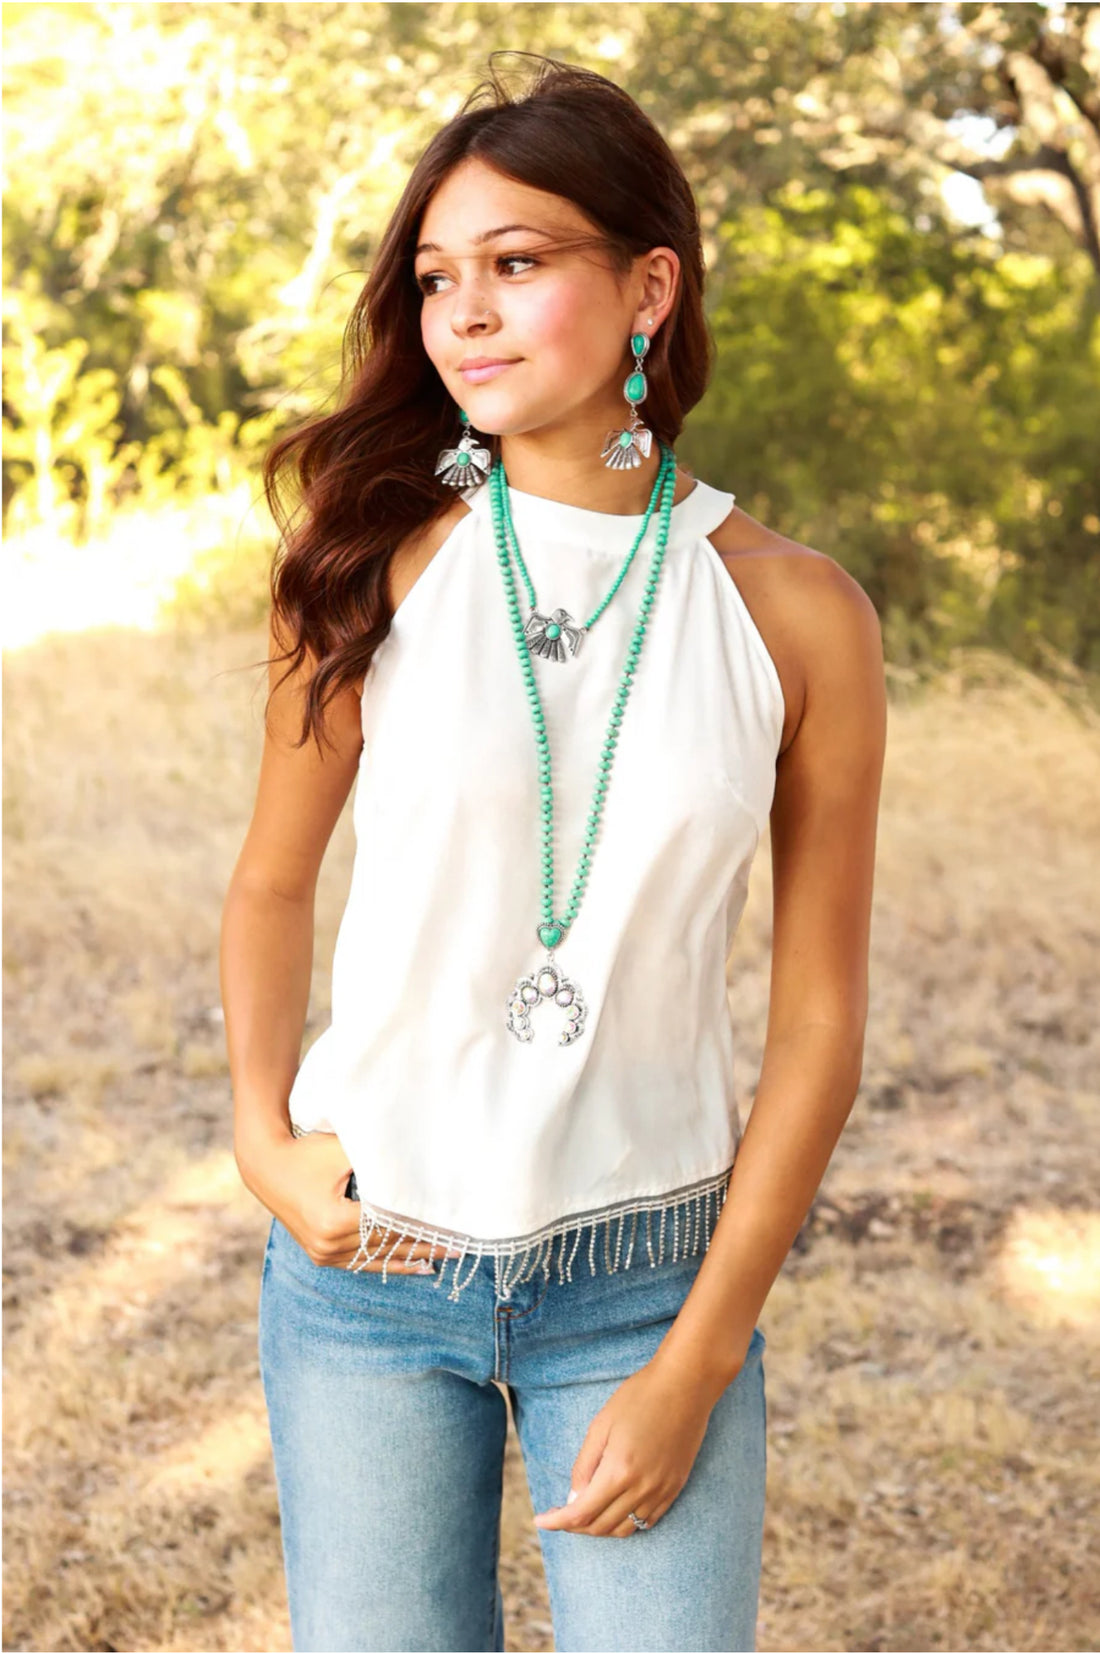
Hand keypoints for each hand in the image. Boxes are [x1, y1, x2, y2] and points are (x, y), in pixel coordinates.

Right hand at [237, 1125, 458, 1272]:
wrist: (267, 1166)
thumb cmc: (308, 1151)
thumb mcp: (344, 1151)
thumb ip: (380, 1161)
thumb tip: (421, 1165)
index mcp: (336, 1219)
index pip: (391, 1224)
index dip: (422, 1223)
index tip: (451, 1223)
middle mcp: (328, 1243)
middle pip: (387, 1245)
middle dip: (425, 1243)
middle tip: (460, 1244)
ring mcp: (322, 1253)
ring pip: (377, 1259)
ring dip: (411, 1257)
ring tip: (444, 1258)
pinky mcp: (320, 1255)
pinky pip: (361, 1263)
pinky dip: (389, 1264)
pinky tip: (416, 1266)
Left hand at [532, 1356, 726, 1537]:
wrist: (685, 1385)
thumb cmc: (639, 1397)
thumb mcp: (601, 1425)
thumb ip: (584, 1466)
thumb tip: (573, 1498)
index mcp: (619, 1471)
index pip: (581, 1513)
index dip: (557, 1522)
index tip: (540, 1521)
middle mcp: (641, 1489)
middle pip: (600, 1526)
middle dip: (574, 1526)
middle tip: (559, 1514)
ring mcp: (661, 1491)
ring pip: (623, 1530)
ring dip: (599, 1527)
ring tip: (584, 1512)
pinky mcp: (675, 1488)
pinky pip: (646, 1522)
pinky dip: (625, 1523)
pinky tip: (613, 1510)